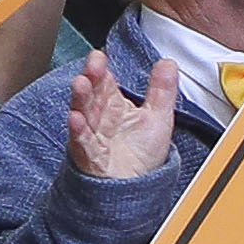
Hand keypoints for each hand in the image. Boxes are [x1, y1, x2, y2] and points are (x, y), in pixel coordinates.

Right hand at [65, 42, 180, 181]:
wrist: (135, 187)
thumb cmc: (141, 154)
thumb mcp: (157, 117)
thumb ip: (161, 89)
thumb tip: (168, 62)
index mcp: (113, 105)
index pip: (104, 81)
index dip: (99, 68)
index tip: (99, 56)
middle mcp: (100, 118)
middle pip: (91, 93)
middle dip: (90, 78)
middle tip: (92, 66)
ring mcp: (92, 136)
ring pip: (83, 113)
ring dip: (81, 99)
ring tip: (80, 84)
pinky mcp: (89, 156)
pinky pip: (82, 142)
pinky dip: (79, 131)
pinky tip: (76, 118)